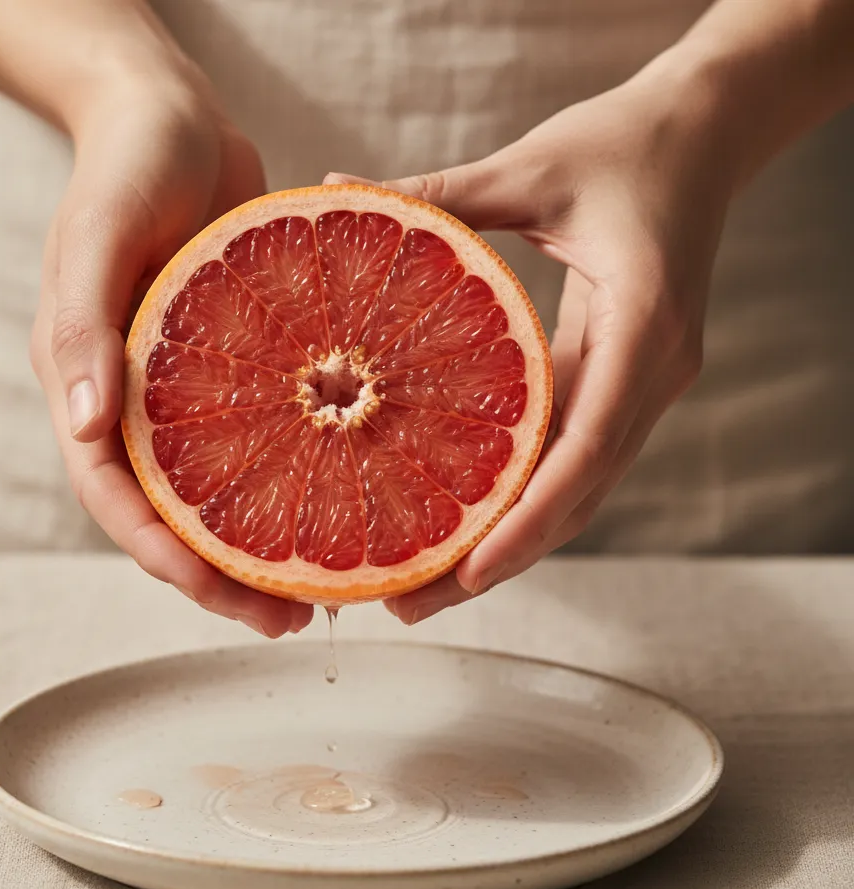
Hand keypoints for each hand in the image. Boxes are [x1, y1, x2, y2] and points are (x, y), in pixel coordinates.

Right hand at [30, 71, 312, 637]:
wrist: (171, 119)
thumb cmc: (128, 163)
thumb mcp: (97, 235)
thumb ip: (80, 329)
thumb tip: (87, 430)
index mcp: (87, 387)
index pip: (117, 499)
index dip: (165, 556)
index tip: (223, 593)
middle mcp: (137, 403)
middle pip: (176, 515)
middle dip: (227, 575)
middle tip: (293, 618)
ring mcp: (187, 393)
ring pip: (222, 491)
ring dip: (270, 542)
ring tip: (329, 586)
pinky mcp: (234, 371)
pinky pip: (263, 439)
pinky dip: (298, 476)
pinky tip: (350, 499)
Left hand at [327, 66, 730, 622]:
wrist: (704, 134)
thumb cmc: (627, 144)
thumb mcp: (531, 168)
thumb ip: (440, 194)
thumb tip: (336, 190)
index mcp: (644, 325)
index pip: (589, 444)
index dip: (531, 517)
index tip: (470, 572)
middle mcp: (651, 373)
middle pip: (578, 495)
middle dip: (500, 558)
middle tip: (409, 602)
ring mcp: (641, 386)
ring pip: (576, 491)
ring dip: (506, 543)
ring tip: (422, 583)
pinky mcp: (621, 384)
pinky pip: (570, 459)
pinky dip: (518, 499)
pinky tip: (458, 519)